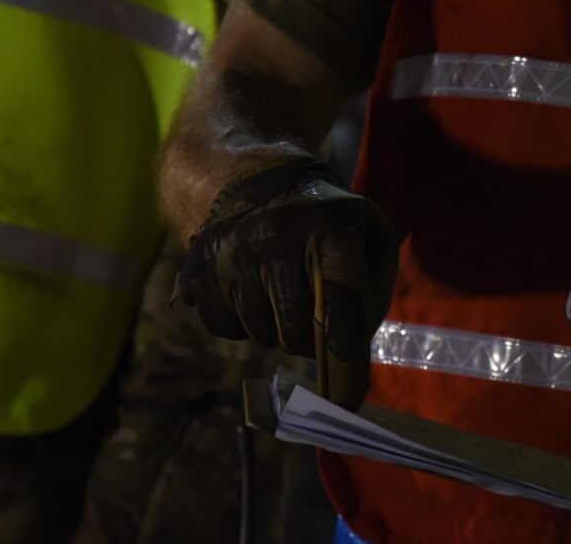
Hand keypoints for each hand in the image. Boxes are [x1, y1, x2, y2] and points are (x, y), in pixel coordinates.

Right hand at [175, 157, 397, 408]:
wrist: (239, 169)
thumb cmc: (319, 208)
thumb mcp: (364, 224)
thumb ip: (374, 282)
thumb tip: (356, 345)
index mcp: (327, 225)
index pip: (339, 305)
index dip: (345, 359)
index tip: (348, 402)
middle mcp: (273, 238)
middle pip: (296, 332)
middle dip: (311, 340)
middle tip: (315, 319)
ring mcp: (229, 254)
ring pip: (260, 334)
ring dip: (275, 328)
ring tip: (281, 287)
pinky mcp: (196, 269)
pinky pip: (225, 328)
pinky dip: (241, 321)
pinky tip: (249, 287)